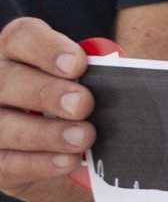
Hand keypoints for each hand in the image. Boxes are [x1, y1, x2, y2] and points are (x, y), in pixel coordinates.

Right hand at [0, 18, 98, 201]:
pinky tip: (67, 161)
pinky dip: (39, 163)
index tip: (78, 64)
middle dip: (47, 93)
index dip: (48, 49)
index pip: (23, 38)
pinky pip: (7, 162)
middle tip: (82, 105)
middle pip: (8, 80)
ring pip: (3, 125)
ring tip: (82, 137)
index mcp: (18, 52)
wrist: (66, 155)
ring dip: (45, 133)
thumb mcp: (91, 85)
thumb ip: (101, 75)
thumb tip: (121, 72)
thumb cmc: (79, 105)